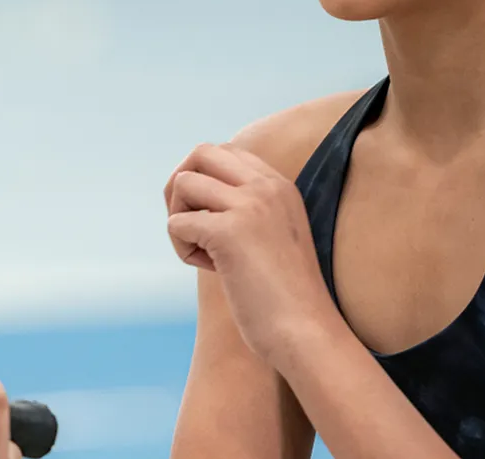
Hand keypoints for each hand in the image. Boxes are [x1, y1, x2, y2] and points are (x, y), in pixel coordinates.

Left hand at [163, 142, 337, 364]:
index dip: (205, 181)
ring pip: (182, 183)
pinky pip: (176, 223)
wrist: (308, 333)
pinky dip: (182, 248)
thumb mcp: (274, 235)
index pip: (225, 151)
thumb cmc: (287, 296)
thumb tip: (193, 191)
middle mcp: (267, 186)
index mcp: (281, 185)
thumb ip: (248, 209)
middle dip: (181, 186)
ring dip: (179, 219)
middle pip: (200, 153)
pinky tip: (209, 268)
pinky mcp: (229, 231)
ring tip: (204, 252)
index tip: (212, 217)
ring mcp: (250, 205)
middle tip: (191, 225)